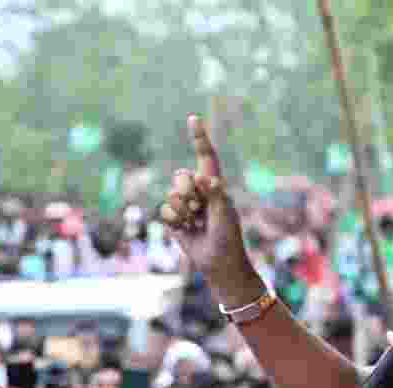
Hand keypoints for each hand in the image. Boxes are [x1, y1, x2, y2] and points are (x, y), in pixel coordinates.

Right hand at [160, 117, 249, 282]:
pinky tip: (186, 231)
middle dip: (186, 191)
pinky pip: (164, 211)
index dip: (199, 138)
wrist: (218, 264)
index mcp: (214, 185)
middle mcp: (199, 192)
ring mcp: (185, 206)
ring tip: (196, 224)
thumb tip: (203, 177)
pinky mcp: (175, 220)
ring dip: (182, 211)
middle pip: (180, 176)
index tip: (193, 119)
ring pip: (171, 195)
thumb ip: (214, 195)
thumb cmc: (227, 238)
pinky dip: (174, 222)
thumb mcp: (225, 215)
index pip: (206, 157)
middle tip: (198, 209)